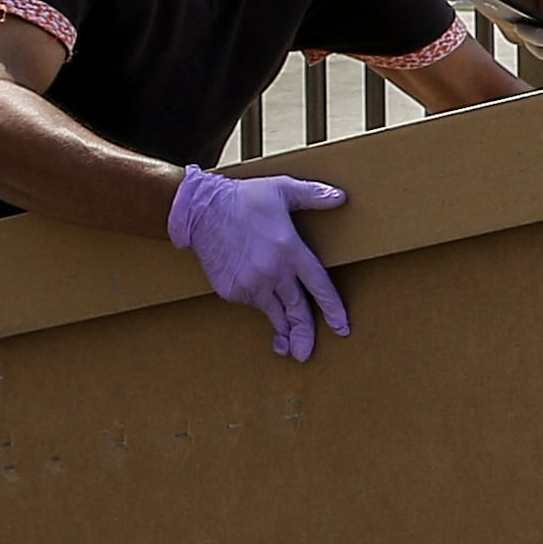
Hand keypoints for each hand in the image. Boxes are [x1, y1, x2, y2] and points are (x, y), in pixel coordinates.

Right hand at [165, 166, 349, 361]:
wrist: (200, 210)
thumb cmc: (243, 198)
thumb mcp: (282, 189)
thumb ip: (313, 195)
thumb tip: (341, 197)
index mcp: (290, 251)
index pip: (319, 287)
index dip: (332, 309)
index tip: (342, 328)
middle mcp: (273, 272)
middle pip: (297, 311)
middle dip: (304, 334)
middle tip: (306, 354)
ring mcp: (251, 284)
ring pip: (273, 312)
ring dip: (281, 329)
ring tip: (285, 345)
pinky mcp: (231, 290)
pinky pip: (250, 303)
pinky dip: (257, 303)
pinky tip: (257, 299)